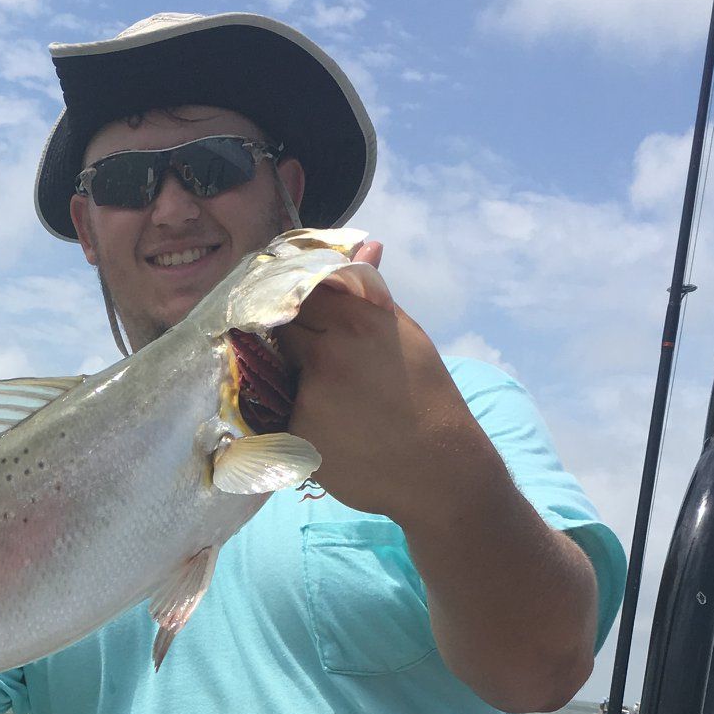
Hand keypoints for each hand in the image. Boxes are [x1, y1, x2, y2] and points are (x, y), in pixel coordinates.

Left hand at [280, 239, 505, 526]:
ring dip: (289, 375)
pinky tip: (328, 425)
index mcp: (356, 321)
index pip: (300, 289)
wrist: (437, 469)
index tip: (295, 305)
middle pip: (281, 328)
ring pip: (275, 371)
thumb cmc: (426, 396)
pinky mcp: (296, 433)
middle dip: (290, 336)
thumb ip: (372, 292)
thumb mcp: (406, 334)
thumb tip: (366, 243)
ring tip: (328, 394)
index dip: (295, 296)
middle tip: (311, 355)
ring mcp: (308, 395)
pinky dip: (294, 413)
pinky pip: (279, 412)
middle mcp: (327, 353)